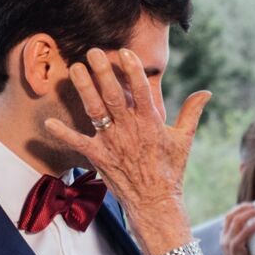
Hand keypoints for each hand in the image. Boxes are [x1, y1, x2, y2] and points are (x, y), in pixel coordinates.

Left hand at [42, 49, 209, 241]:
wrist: (156, 203)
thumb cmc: (171, 171)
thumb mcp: (184, 140)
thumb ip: (191, 113)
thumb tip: (207, 92)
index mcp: (151, 122)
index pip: (141, 90)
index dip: (133, 70)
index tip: (124, 51)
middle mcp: (130, 129)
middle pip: (114, 95)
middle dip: (103, 72)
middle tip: (93, 51)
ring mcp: (112, 142)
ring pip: (95, 111)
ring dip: (84, 89)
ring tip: (74, 69)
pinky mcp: (99, 157)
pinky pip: (78, 142)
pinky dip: (63, 133)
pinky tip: (48, 122)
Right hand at [221, 202, 254, 254]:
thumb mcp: (243, 246)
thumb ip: (245, 236)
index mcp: (224, 236)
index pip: (228, 217)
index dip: (239, 208)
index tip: (250, 205)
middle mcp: (224, 238)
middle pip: (232, 216)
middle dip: (245, 208)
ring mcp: (228, 242)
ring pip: (238, 221)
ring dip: (251, 213)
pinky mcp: (235, 247)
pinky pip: (245, 231)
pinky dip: (254, 224)